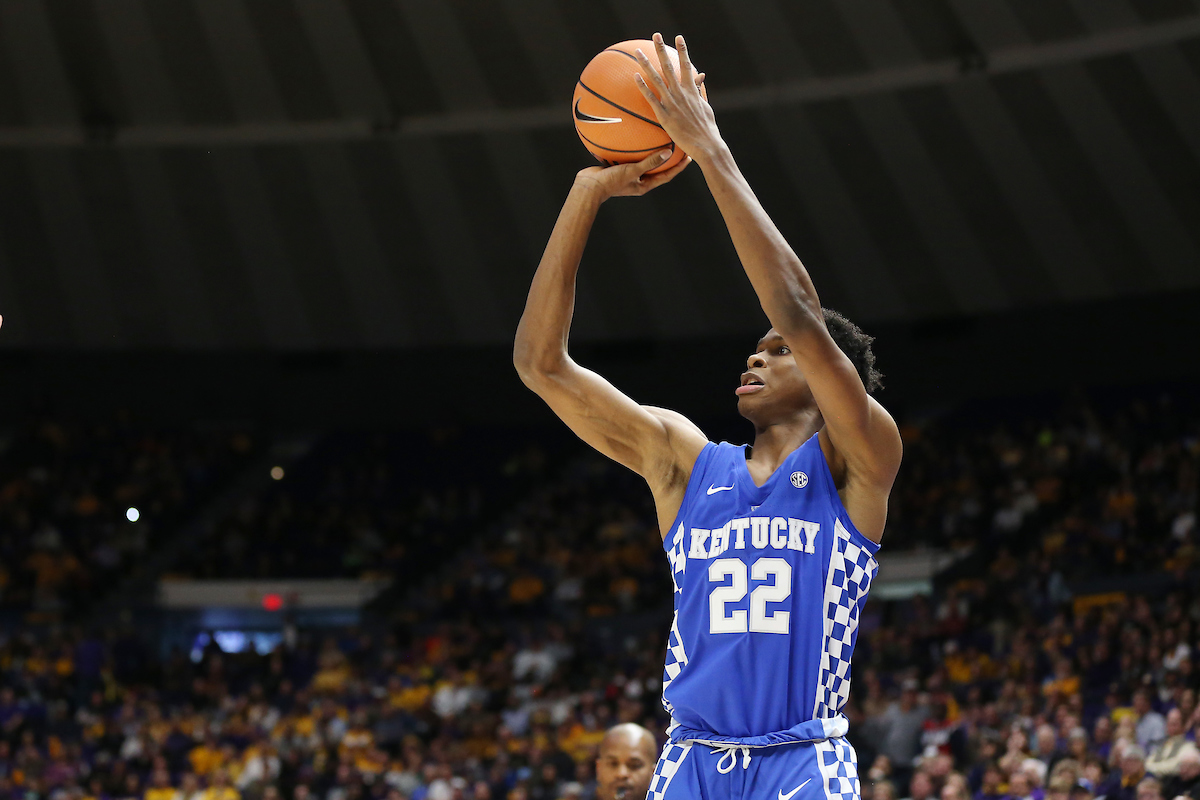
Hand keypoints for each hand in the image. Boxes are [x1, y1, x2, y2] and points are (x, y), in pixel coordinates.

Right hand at [574, 149, 691, 200]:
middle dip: (669, 158)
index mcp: (645, 185)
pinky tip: (635, 134)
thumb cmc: (610, 182)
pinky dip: (634, 146)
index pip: (667, 175)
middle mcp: (639, 180)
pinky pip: (630, 155)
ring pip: (644, 161)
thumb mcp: (632, 171)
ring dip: (652, 151)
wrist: (588, 186)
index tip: (690, 157)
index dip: (679, 167)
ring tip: (660, 138)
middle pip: (659, 168)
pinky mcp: (618, 167)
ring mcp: (628, 174)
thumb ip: (649, 162)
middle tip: (679, 146)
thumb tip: (667, 153)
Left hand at [633, 33, 720, 163]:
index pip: (686, 65)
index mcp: (692, 90)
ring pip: (656, 79)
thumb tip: (700, 75)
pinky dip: (643, 86)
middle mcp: (681, 93)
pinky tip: (635, 77)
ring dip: (646, 64)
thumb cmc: (706, 127)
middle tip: (656, 36)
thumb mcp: (704, 105)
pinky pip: (650, 98)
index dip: (683, 50)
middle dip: (661, 49)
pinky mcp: (664, 115)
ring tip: (637, 52)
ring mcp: (671, 103)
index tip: (678, 37)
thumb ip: (698, 90)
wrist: (705, 144)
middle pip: (668, 66)